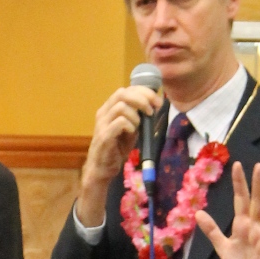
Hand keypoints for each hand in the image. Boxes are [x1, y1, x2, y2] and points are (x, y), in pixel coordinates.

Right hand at [75, 83, 163, 227]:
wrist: (102, 169)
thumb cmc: (116, 148)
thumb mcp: (131, 129)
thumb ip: (138, 116)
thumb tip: (154, 105)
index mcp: (110, 108)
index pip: (127, 89)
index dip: (144, 92)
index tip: (158, 101)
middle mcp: (103, 112)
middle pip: (122, 93)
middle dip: (142, 98)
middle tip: (152, 110)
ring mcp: (102, 124)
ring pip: (121, 106)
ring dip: (135, 115)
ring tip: (139, 126)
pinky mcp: (104, 136)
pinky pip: (120, 122)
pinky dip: (130, 125)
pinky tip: (132, 133)